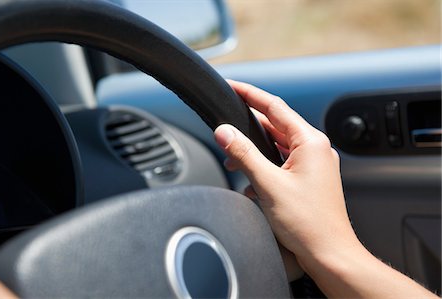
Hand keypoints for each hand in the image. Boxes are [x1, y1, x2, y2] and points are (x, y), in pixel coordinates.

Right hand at [215, 80, 358, 267]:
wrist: (329, 254)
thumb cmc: (308, 223)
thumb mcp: (268, 184)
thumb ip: (244, 153)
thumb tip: (224, 132)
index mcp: (311, 142)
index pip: (274, 107)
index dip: (250, 94)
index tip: (232, 86)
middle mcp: (315, 150)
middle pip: (275, 126)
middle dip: (248, 128)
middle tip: (225, 126)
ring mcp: (314, 165)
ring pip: (278, 147)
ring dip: (255, 151)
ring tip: (233, 158)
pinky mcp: (309, 180)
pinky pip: (283, 163)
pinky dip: (265, 167)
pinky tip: (252, 182)